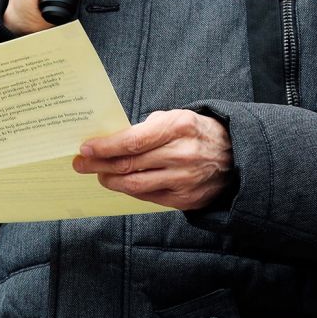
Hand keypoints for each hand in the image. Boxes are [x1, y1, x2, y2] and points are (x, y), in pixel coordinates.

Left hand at [74, 109, 233, 210]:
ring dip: (111, 180)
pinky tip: (121, 183)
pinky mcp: (185, 199)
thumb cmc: (198, 132)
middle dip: (99, 164)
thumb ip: (146, 129)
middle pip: (129, 164)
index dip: (105, 147)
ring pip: (135, 185)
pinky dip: (130, 190)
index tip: (86, 148)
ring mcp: (184, 180)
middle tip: (82, 163)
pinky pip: (148, 197)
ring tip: (99, 175)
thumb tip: (112, 140)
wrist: (234, 156)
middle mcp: (181, 154)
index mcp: (178, 127)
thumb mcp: (176, 118)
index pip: (132, 141)